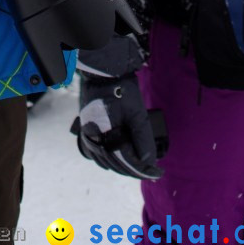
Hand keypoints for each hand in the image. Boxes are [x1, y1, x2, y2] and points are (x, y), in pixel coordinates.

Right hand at [71, 34, 162, 180]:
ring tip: (138, 166)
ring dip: (122, 165)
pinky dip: (108, 158)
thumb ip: (143, 138)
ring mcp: (87, 132)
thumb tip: (149, 161)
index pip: (125, 160)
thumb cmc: (120, 88)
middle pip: (115, 163)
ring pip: (104, 159)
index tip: (157, 173)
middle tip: (152, 170)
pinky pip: (95, 152)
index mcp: (104, 133)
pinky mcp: (85, 128)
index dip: (143, 169)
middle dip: (134, 169)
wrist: (102, 71)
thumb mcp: (137, 113)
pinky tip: (118, 159)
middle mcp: (92, 136)